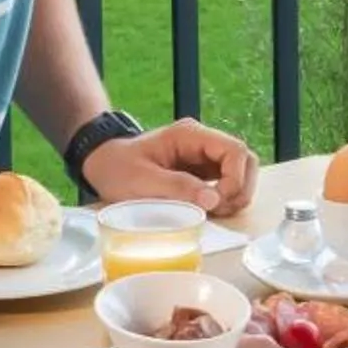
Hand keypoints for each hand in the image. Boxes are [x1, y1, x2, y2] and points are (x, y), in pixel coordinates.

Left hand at [82, 117, 258, 217]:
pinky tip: (209, 210)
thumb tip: (213, 199)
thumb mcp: (142, 181)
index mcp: (190, 136)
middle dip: (240, 188)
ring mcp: (203, 156)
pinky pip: (227, 182)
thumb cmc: (117, 168)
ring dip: (235, 195)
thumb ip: (177, 188)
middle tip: (220, 209)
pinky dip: (226, 199)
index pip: (234, 150)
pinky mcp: (201, 171)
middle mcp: (202, 142)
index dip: (235, 178)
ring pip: (240, 172)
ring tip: (214, 211)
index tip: (218, 202)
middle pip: (245, 160)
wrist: (102, 164)